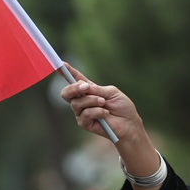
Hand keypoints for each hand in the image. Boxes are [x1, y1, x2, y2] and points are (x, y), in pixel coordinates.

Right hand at [60, 63, 161, 189]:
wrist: (128, 124)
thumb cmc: (122, 107)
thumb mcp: (111, 92)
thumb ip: (97, 89)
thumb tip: (82, 87)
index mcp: (89, 90)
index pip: (75, 79)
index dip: (67, 72)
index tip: (61, 65)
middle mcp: (82, 101)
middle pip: (67, 93)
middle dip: (74, 88)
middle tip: (85, 87)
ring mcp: (81, 112)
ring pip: (76, 103)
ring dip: (91, 101)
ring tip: (104, 103)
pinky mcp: (83, 123)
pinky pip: (84, 114)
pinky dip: (96, 111)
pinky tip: (105, 113)